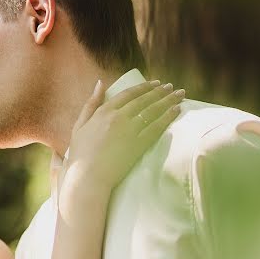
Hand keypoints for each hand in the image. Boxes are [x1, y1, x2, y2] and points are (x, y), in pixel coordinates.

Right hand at [67, 79, 183, 189]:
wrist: (88, 176)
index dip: (144, 87)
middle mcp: (119, 117)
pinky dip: (168, 117)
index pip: (129, 94)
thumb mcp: (80, 124)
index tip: (155, 83)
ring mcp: (130, 130)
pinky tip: (176, 110)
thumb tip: (101, 82)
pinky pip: (156, 127)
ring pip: (153, 110)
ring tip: (180, 94)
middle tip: (171, 87)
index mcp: (104, 111)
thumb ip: (91, 103)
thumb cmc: (81, 153)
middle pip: (144, 100)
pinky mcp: (139, 144)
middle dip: (160, 91)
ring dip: (168, 100)